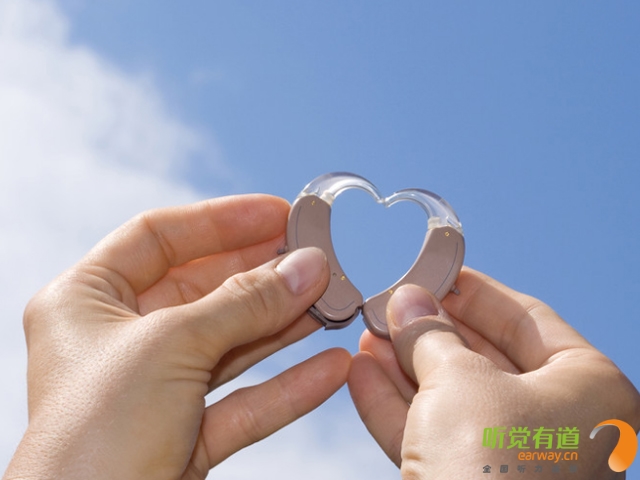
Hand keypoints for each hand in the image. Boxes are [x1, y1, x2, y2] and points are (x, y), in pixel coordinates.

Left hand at [5, 194, 350, 479]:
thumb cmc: (95, 439)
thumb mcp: (172, 346)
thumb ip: (246, 302)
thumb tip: (308, 266)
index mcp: (87, 300)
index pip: (159, 236)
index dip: (221, 221)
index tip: (278, 213)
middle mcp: (118, 339)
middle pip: (203, 288)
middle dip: (264, 274)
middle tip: (316, 256)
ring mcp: (153, 387)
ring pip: (231, 342)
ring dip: (284, 324)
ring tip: (333, 301)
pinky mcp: (183, 434)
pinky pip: (244, 400)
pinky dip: (287, 386)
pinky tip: (331, 369)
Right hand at [348, 267, 639, 478]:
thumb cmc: (490, 465)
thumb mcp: (459, 380)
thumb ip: (430, 334)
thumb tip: (404, 301)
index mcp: (587, 389)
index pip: (528, 319)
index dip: (474, 292)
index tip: (434, 271)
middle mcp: (559, 425)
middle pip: (485, 358)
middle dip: (430, 331)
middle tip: (391, 305)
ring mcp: (516, 460)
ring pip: (453, 398)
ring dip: (405, 366)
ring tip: (367, 334)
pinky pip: (434, 435)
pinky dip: (396, 406)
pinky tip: (359, 374)